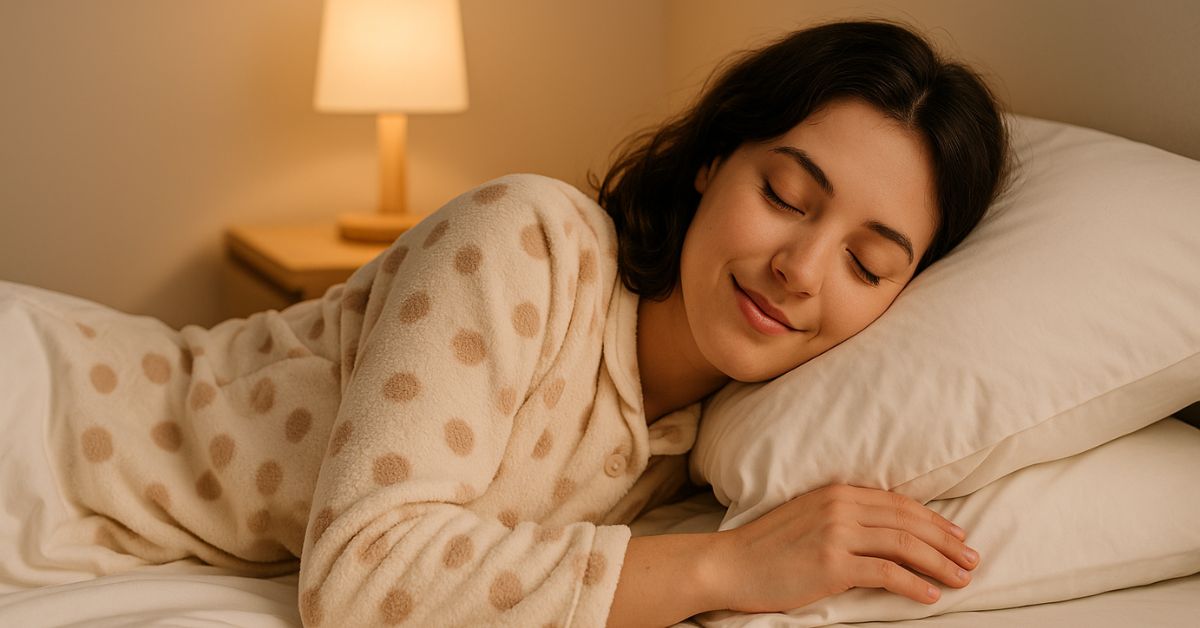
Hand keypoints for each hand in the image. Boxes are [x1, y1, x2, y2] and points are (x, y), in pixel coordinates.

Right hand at [709, 483, 979, 611]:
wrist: (729, 564)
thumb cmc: (766, 547)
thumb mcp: (808, 518)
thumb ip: (844, 517)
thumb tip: (885, 533)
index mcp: (837, 492)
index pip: (899, 504)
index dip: (934, 520)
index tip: (958, 537)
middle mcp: (840, 507)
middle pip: (909, 522)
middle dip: (947, 542)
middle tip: (973, 559)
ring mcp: (836, 534)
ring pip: (904, 546)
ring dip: (939, 564)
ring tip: (962, 579)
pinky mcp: (832, 564)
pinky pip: (885, 573)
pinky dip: (913, 585)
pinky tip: (930, 596)